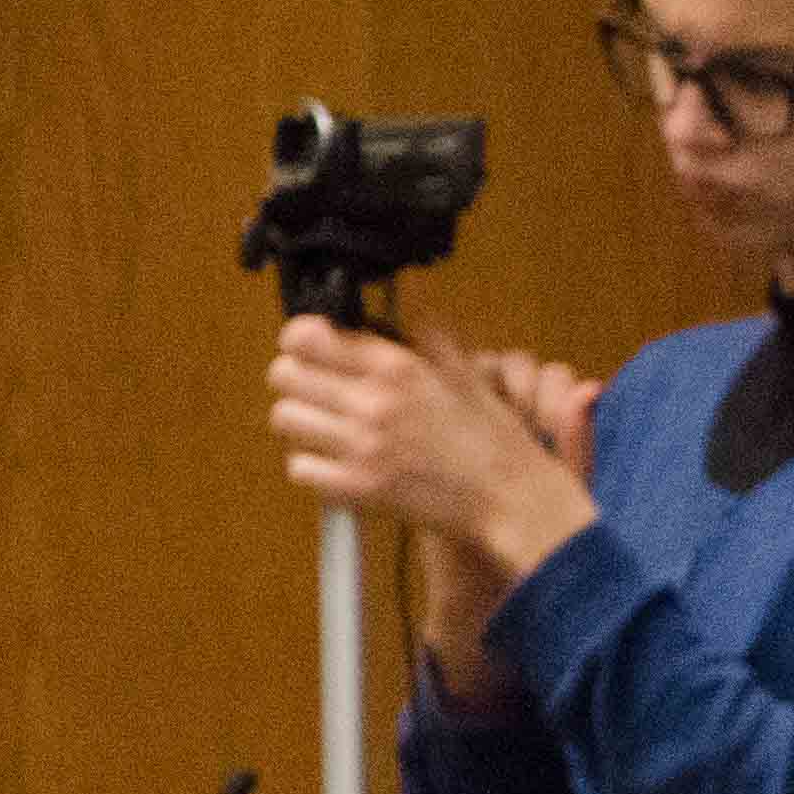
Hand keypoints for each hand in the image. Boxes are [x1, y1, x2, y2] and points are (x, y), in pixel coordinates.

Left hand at [265, 318, 598, 583]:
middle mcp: (374, 404)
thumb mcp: (466, 372)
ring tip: (329, 427)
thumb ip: (429, 331)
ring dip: (302, 421)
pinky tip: (340, 462)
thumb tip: (408, 293)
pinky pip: (299, 468)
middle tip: (320, 389)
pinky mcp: (358, 489)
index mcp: (398, 368)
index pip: (306, 336)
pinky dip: (314, 466)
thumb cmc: (493, 439)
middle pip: (283, 374)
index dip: (302, 339)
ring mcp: (362, 448)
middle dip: (298, 378)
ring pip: (284, 418)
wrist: (511, 500)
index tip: (313, 348)